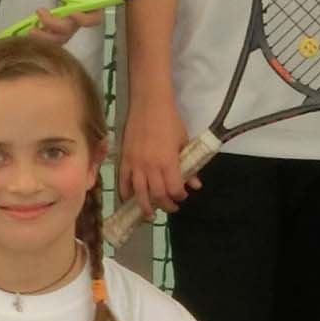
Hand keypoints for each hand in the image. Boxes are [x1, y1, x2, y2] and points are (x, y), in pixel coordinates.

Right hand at [117, 92, 192, 216]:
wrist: (149, 104)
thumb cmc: (170, 121)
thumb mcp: (184, 142)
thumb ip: (189, 165)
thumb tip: (196, 183)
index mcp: (168, 162)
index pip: (174, 189)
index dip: (179, 196)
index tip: (183, 196)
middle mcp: (151, 167)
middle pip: (157, 195)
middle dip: (165, 205)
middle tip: (171, 208)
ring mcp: (135, 164)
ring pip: (139, 194)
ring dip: (145, 207)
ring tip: (149, 216)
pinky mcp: (124, 160)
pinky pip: (123, 182)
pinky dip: (126, 193)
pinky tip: (130, 200)